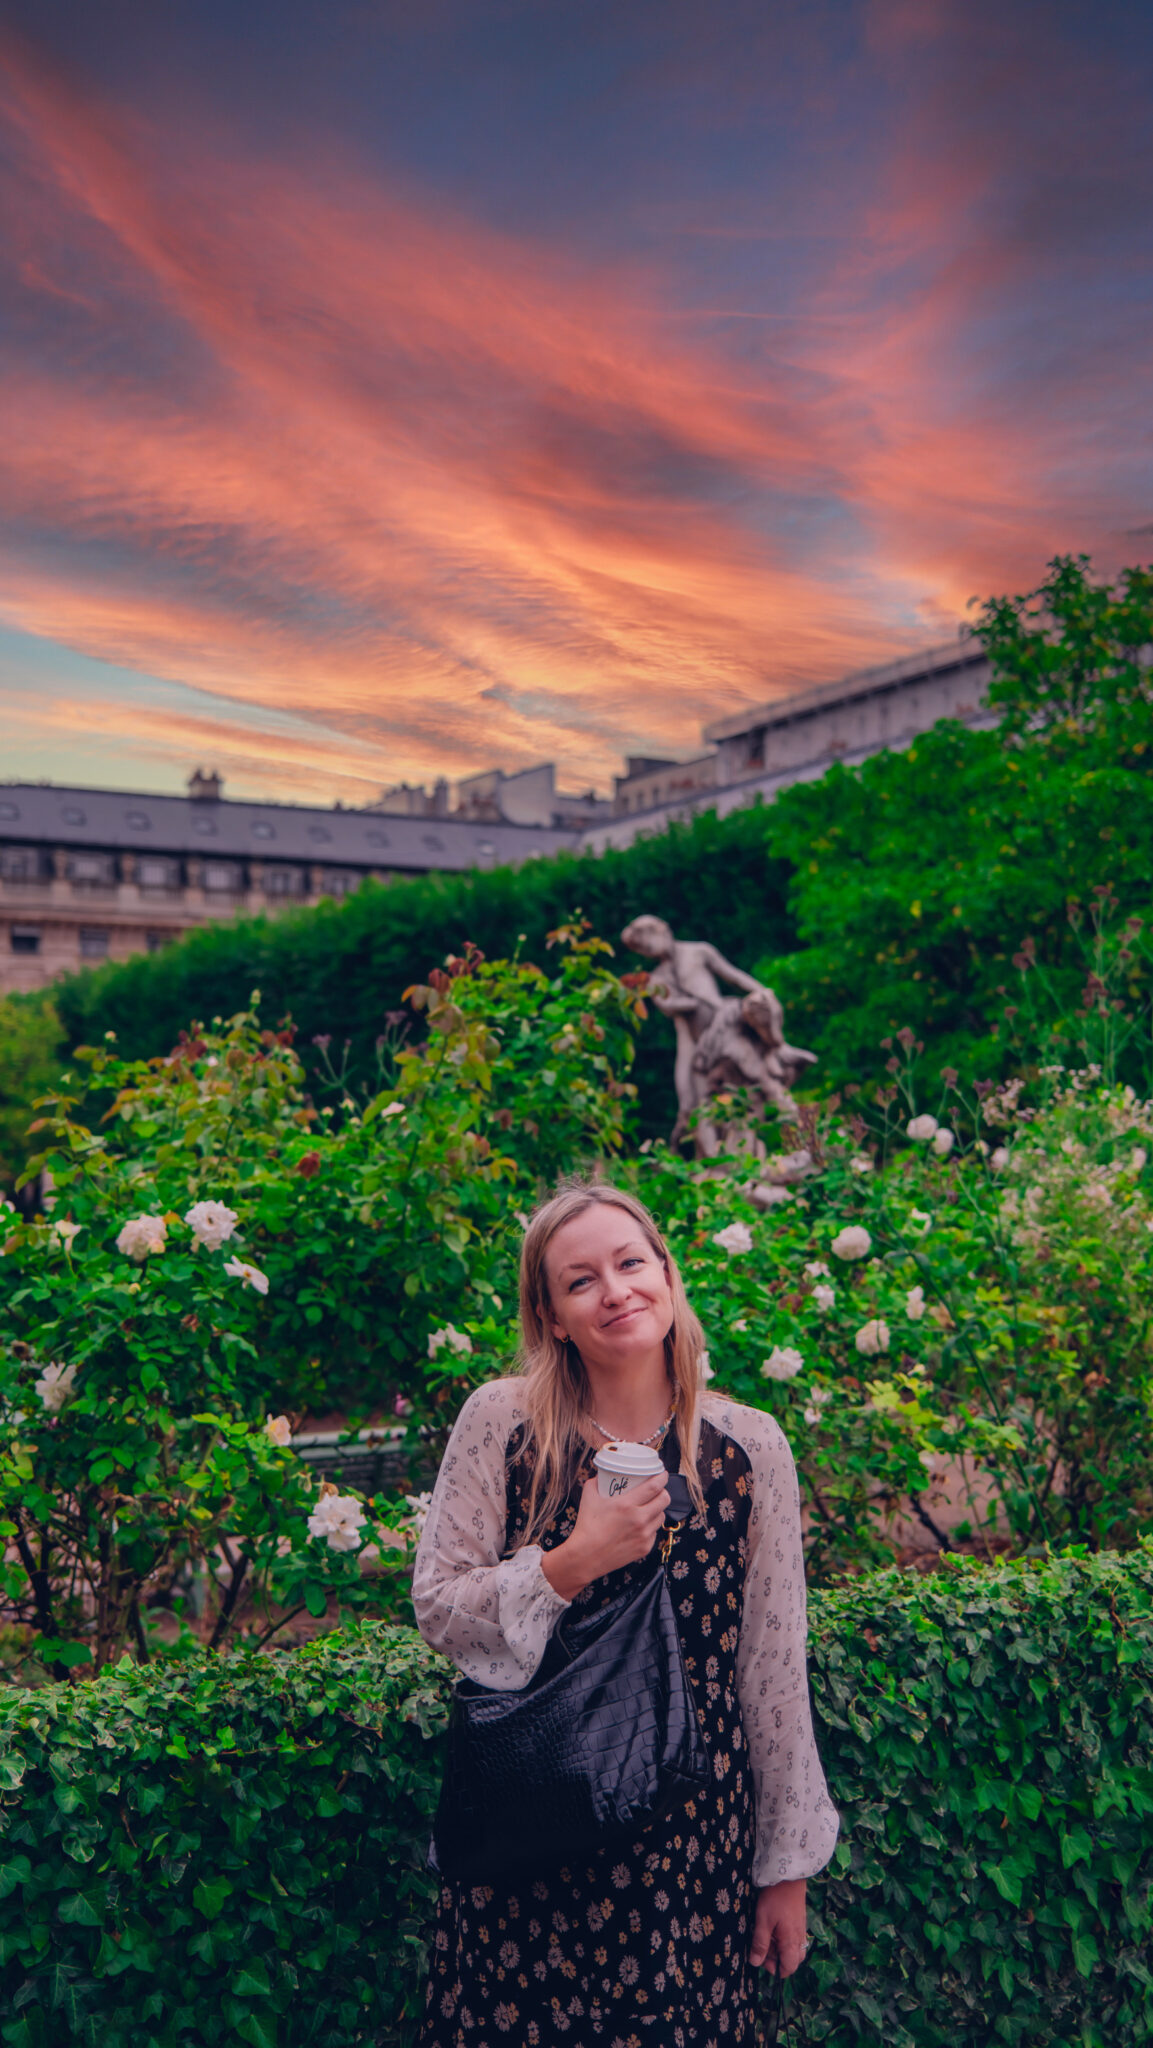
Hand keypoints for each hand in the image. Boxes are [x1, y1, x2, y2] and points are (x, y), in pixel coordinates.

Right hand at [540, 1473, 669, 1600]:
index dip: (662, 1477)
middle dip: (663, 1492)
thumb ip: (596, 1481)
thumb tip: (602, 1474)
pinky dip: (650, 1527)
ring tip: (649, 1507)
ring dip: (657, 1509)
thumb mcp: (588, 1497)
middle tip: (657, 1490)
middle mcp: (639, 1520)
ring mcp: (643, 1535)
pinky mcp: (645, 1548)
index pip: (654, 1486)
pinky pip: (654, 1532)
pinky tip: (641, 1526)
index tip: (662, 1474)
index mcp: (626, 1505)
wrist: (585, 1557)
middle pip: (664, 1500)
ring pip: (661, 1516)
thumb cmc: (586, 1527)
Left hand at [749, 1880, 806, 1977]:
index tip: (763, 1962)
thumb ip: (760, 1943)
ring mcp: (800, 1929)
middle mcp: (799, 1938)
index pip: (790, 1967)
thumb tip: (755, 1963)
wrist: (788, 1876)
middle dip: (778, 1959)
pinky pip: (794, 1937)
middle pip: (793, 1960)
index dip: (777, 1970)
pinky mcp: (799, 1920)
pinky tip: (772, 1928)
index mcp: (791, 1942)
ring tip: (766, 1937)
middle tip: (762, 1949)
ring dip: (779, 1948)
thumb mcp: (763, 1921)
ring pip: (793, 1948)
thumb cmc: (775, 1898)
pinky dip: (783, 1938)